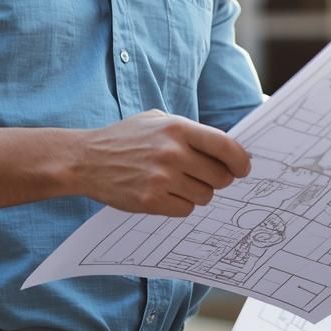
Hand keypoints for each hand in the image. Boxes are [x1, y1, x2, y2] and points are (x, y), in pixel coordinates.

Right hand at [77, 110, 251, 217]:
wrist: (86, 159)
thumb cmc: (125, 138)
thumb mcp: (157, 120)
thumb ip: (190, 131)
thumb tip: (227, 147)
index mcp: (177, 128)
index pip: (226, 146)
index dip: (241, 160)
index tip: (243, 168)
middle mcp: (172, 152)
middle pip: (220, 177)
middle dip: (219, 179)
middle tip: (205, 176)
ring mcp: (161, 178)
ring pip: (205, 196)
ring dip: (198, 193)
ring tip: (179, 183)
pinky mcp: (150, 201)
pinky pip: (185, 210)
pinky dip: (180, 205)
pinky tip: (166, 194)